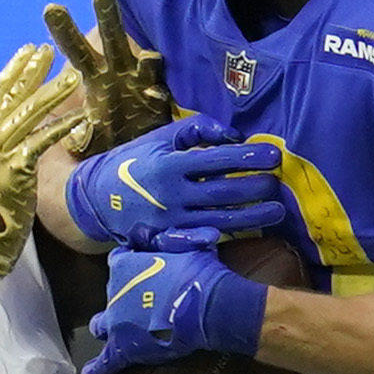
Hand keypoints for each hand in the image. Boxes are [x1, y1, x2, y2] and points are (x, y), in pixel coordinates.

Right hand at [0, 42, 91, 278]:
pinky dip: (60, 130)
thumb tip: (14, 128)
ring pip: (26, 117)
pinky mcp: (13, 173)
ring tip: (73, 77)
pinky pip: (40, 144)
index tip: (27, 52)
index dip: (11, 73)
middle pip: (9, 99)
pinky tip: (80, 119)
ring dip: (52, 95)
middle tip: (49, 51)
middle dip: (31, 73)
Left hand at [44, 0, 174, 158]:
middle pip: (113, 40)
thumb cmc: (97, 140)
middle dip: (109, 18)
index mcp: (92, 76)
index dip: (64, 30)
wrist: (125, 165)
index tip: (51, 8)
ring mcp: (142, 86)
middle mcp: (118, 73)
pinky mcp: (159, 106)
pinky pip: (161, 95)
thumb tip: (39, 117)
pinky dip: (159, 94)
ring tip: (147, 57)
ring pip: (147, 63)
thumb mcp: (69, 130)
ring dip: (147, 59)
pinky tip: (157, 95)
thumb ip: (58, 121)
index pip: (75, 49)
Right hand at [58, 114, 287, 251]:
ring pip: (216, 220)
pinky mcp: (163, 241)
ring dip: (250, 217)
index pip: (216, 161)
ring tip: (277, 211)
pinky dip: (211, 240)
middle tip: (278, 183)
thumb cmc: (136, 162)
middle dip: (254, 188)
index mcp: (170, 164)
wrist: (96, 196)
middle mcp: (170, 194)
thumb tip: (234, 135)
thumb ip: (197, 130)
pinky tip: (235, 236)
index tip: (274, 155)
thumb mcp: (162, 138)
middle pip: (221, 194)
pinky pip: (191, 243)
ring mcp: (168, 222)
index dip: (247, 159)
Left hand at [82, 237, 265, 373]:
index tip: (141, 268)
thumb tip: (165, 237)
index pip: (118, 261)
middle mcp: (112, 292)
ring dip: (108, 327)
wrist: (206, 303)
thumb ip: (169, 242)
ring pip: (101, 326)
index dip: (130, 265)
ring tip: (115, 333)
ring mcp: (115, 322)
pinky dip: (97, 369)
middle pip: (110, 295)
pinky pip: (105, 363)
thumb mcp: (184, 245)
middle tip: (142, 302)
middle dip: (121, 298)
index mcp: (123, 265)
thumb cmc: (199, 272)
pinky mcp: (123, 349)